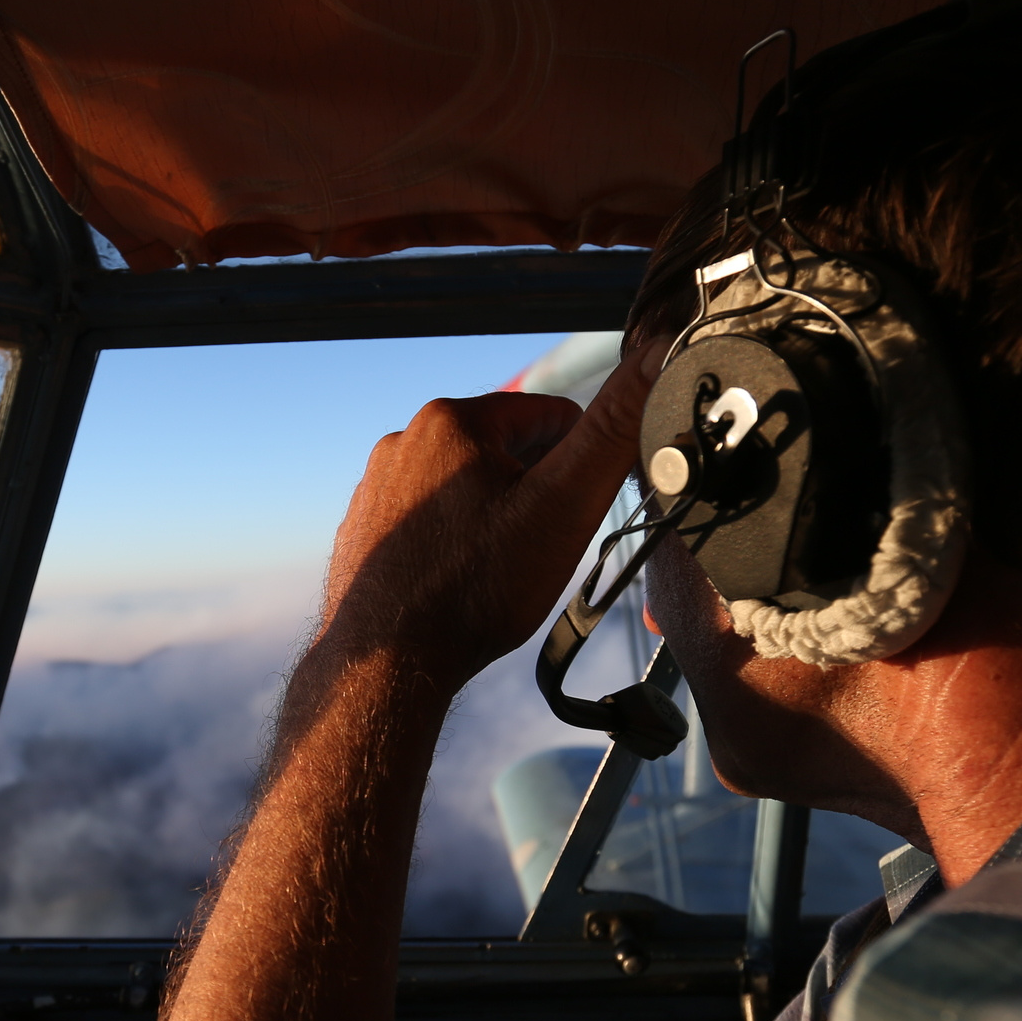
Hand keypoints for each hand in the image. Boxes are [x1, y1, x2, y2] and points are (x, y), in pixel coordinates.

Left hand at [313, 339, 659, 690]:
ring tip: (501, 570)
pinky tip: (463, 581)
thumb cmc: (475, 588)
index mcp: (452, 418)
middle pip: (507, 453)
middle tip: (543, 548)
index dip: (584, 462)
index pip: (553, 416)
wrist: (386, 664)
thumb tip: (656, 355)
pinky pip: (430, 521)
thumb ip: (612, 430)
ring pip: (467, 488)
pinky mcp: (365, 528)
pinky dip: (455, 543)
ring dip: (496, 518)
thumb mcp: (562, 504)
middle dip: (536, 494)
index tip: (583, 509)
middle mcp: (403, 440)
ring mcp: (377, 486)